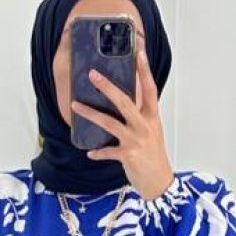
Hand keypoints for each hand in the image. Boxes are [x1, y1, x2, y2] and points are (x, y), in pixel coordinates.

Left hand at [70, 43, 174, 201]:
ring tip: (75, 106)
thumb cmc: (154, 156)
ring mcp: (136, 140)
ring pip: (110, 123)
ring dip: (91, 114)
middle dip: (107, 87)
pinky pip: (107, 151)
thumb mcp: (151, 132)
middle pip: (125, 101)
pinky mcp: (128, 156)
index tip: (139, 53)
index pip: (149, 89)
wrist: (160, 182)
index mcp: (152, 117)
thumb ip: (139, 116)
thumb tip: (121, 102)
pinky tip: (90, 152)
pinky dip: (98, 152)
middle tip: (93, 74)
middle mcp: (144, 126)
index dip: (145, 71)